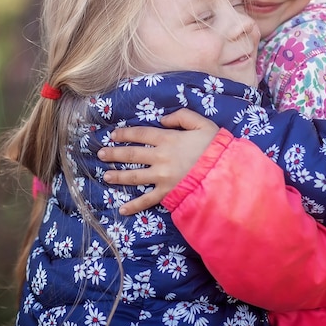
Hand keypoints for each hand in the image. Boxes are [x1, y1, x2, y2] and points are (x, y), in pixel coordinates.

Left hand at [97, 109, 218, 214]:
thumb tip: (162, 120)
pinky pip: (147, 200)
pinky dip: (133, 206)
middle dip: (114, 154)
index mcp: (168, 138)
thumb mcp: (202, 123)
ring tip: (105, 176)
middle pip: (131, 155)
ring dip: (118, 176)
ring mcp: (162, 177)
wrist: (224, 172)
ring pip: (134, 177)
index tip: (113, 135)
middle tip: (101, 154)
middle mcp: (160, 157)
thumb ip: (182, 116)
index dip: (125, 134)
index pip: (140, 134)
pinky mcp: (167, 193)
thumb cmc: (214, 147)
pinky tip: (121, 209)